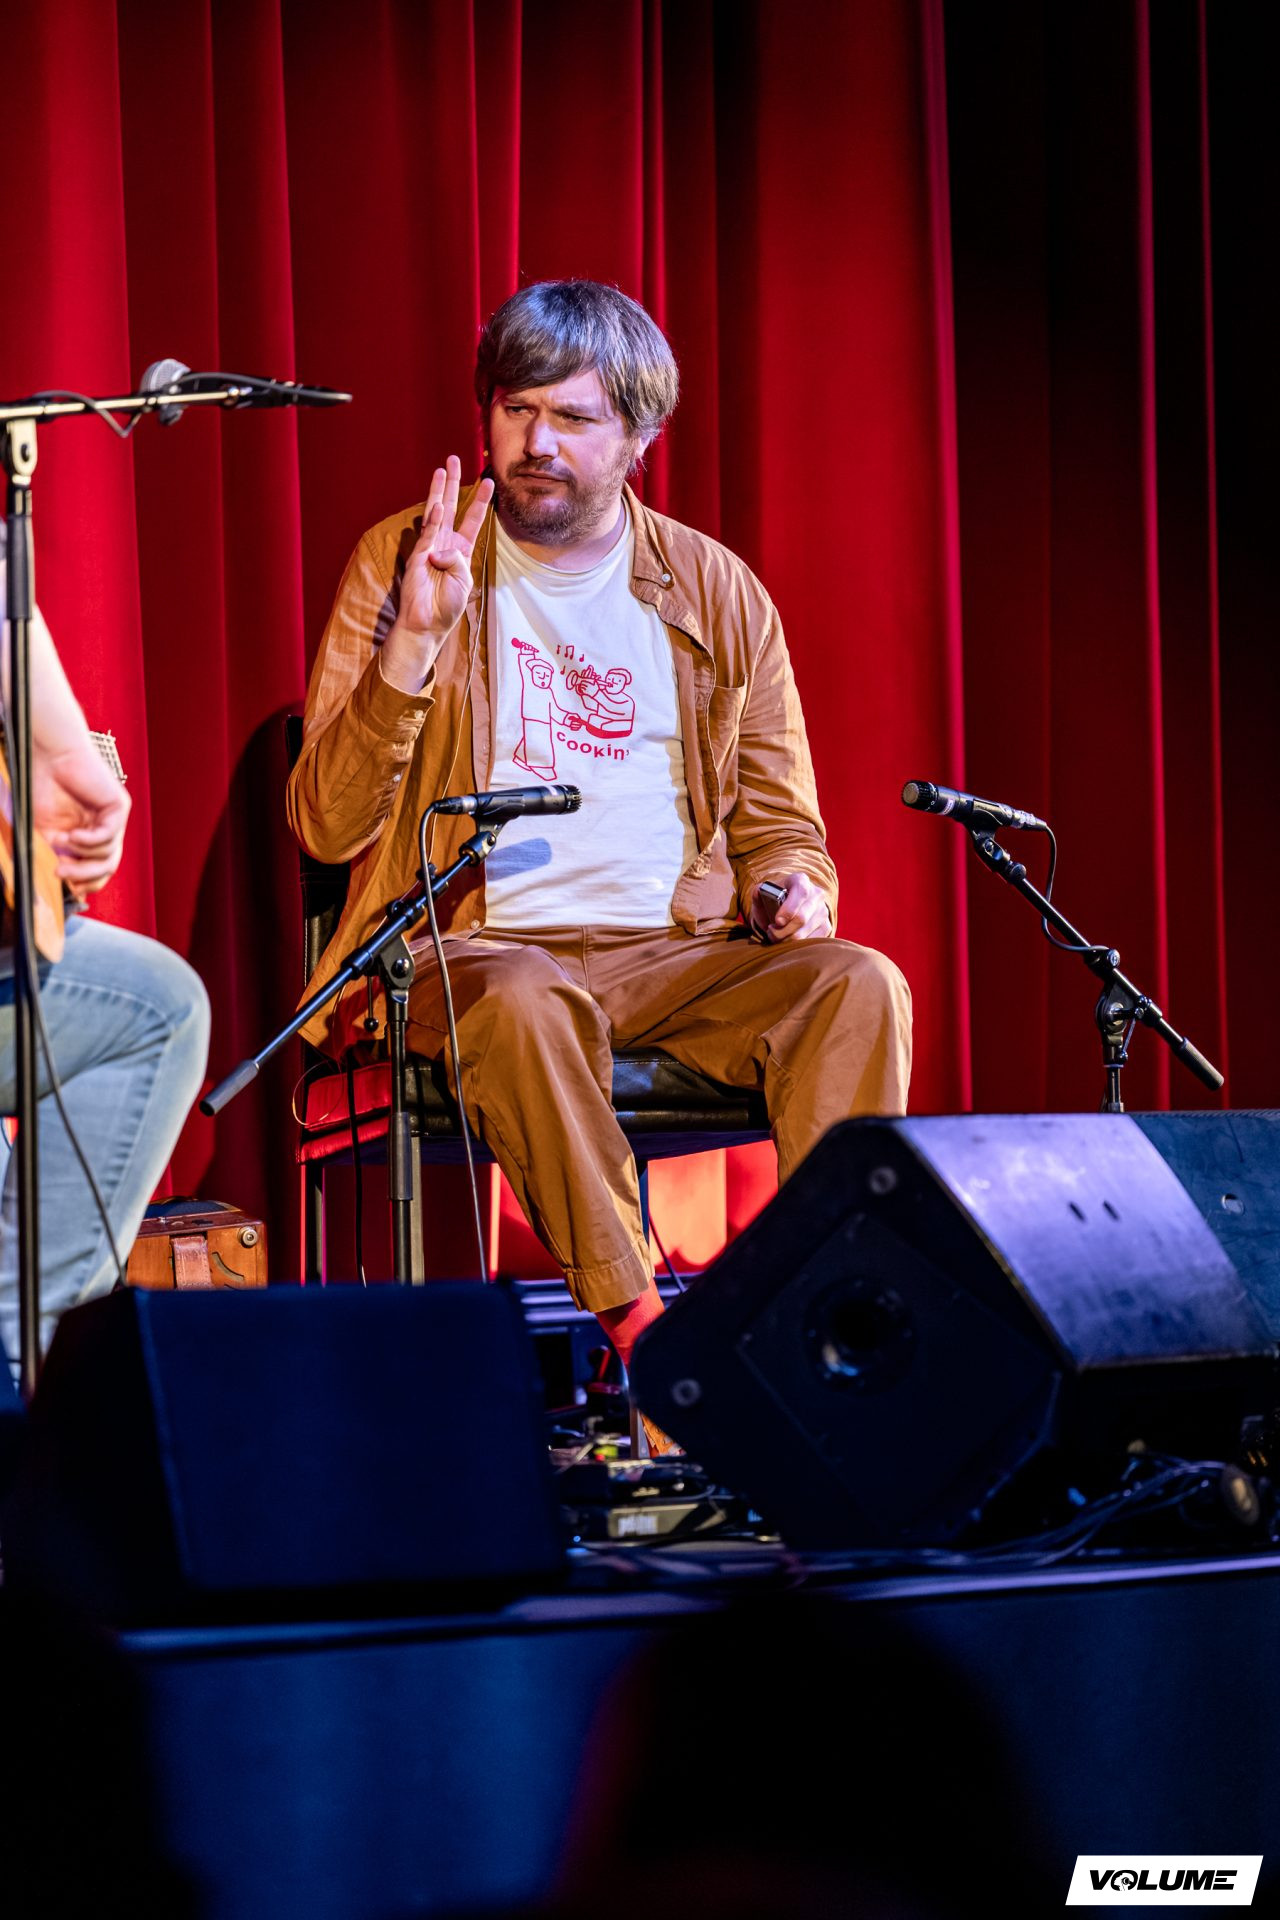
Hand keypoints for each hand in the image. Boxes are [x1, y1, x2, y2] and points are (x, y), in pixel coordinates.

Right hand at [32, 740, 130, 894]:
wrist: (48, 756)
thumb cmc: (42, 786)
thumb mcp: (42, 829)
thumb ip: (52, 852)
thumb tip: (57, 882)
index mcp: (87, 835)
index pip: (97, 869)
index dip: (84, 883)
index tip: (66, 888)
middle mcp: (103, 828)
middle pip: (107, 867)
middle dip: (84, 875)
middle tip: (60, 873)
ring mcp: (113, 818)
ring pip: (109, 855)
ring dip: (83, 855)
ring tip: (63, 842)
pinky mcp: (118, 806)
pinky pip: (109, 835)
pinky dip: (89, 841)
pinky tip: (72, 836)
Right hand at [382, 457, 493, 690]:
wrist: (427, 623)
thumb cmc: (447, 607)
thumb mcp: (464, 583)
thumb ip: (458, 562)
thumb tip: (438, 550)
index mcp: (461, 551)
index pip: (473, 520)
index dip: (481, 502)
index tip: (489, 483)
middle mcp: (446, 543)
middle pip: (451, 506)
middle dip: (454, 483)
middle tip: (456, 459)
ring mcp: (430, 546)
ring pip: (436, 511)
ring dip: (439, 490)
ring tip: (442, 468)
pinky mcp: (417, 554)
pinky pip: (428, 534)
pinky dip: (433, 520)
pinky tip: (438, 505)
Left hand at [751, 873, 831, 942]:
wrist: (789, 906)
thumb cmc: (774, 899)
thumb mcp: (765, 893)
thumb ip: (759, 892)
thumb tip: (759, 892)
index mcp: (801, 881)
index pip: (801, 893)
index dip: (789, 909)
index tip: (777, 921)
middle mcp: (817, 894)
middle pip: (802, 918)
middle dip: (781, 930)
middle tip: (770, 932)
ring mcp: (823, 911)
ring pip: (804, 933)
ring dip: (785, 940)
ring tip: (776, 936)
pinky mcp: (826, 926)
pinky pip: (810, 942)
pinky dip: (795, 945)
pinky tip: (787, 939)